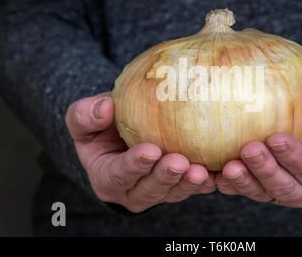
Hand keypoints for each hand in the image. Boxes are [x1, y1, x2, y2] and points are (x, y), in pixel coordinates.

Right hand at [65, 92, 216, 212]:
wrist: (120, 136)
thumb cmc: (101, 127)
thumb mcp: (83, 118)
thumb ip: (86, 115)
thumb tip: (105, 108)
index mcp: (106, 177)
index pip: (118, 174)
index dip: (134, 165)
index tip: (151, 150)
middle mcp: (132, 190)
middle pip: (149, 189)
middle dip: (165, 177)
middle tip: (180, 162)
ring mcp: (157, 191)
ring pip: (173, 193)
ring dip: (188, 184)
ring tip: (201, 171)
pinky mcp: (176, 187)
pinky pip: (192, 188)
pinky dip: (206, 183)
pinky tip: (218, 173)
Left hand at [216, 93, 301, 207]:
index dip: (294, 157)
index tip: (276, 139)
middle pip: (283, 187)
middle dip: (266, 171)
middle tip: (249, 149)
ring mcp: (276, 189)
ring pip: (260, 192)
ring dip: (243, 181)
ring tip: (229, 166)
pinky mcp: (256, 185)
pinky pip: (240, 188)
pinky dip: (225, 184)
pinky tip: (210, 172)